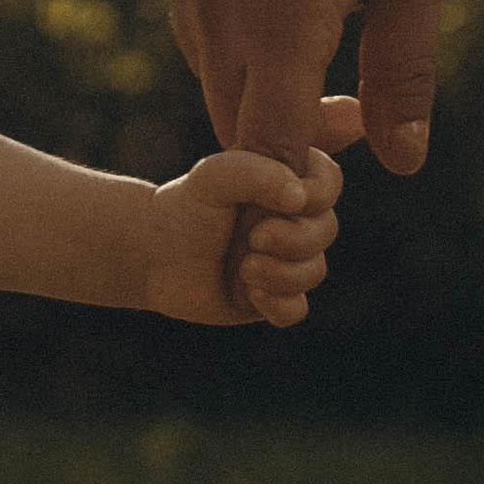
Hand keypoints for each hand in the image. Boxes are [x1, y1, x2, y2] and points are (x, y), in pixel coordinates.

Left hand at [144, 117, 354, 329]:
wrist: (153, 254)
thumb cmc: (186, 208)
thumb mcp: (214, 176)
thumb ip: (258, 173)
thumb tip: (300, 199)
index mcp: (285, 182)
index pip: (330, 183)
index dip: (319, 195)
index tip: (288, 200)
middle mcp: (292, 221)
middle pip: (327, 231)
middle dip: (294, 240)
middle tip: (253, 238)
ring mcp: (284, 260)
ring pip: (315, 272)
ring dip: (281, 274)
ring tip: (243, 268)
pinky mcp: (271, 298)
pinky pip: (297, 310)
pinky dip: (278, 305)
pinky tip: (247, 294)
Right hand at [164, 0, 450, 176]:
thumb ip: (403, 72)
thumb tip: (402, 165)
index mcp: (281, 17)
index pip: (266, 154)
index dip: (296, 192)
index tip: (338, 190)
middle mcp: (217, 7)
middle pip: (237, 133)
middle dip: (288, 151)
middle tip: (359, 118)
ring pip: (218, 86)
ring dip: (266, 98)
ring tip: (335, 50)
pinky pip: (206, 37)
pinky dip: (245, 51)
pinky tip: (298, 4)